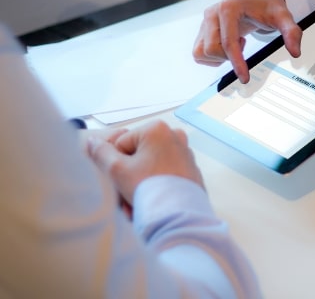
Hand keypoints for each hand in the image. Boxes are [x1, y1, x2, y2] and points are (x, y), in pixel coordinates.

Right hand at [87, 120, 203, 205]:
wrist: (179, 216)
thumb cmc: (149, 189)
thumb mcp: (117, 169)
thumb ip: (101, 153)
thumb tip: (93, 141)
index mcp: (157, 129)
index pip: (121, 145)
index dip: (116, 165)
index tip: (121, 181)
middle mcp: (174, 136)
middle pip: (137, 156)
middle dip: (129, 177)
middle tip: (127, 196)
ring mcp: (185, 152)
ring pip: (150, 167)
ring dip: (140, 184)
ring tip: (139, 203)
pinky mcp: (191, 169)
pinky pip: (165, 175)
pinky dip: (157, 187)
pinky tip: (153, 203)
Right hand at [192, 0, 302, 82]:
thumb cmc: (267, 3)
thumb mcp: (283, 15)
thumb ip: (291, 32)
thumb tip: (295, 52)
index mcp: (228, 8)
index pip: (228, 42)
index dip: (236, 63)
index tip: (245, 78)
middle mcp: (212, 14)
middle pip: (211, 49)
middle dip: (229, 57)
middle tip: (244, 45)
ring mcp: (205, 21)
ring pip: (201, 52)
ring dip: (219, 57)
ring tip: (236, 44)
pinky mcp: (202, 29)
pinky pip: (199, 52)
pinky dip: (213, 56)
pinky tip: (228, 45)